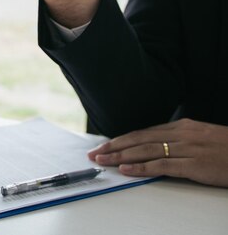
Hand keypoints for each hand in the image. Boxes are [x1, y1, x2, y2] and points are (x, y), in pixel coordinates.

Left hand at [88, 118, 227, 187]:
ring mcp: (187, 149)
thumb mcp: (201, 138)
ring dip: (121, 157)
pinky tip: (126, 170)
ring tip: (103, 161)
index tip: (105, 145)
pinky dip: (141, 168)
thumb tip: (155, 145)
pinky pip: (161, 166)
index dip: (122, 139)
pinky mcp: (194, 164)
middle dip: (114, 147)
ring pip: (145, 151)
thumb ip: (178, 140)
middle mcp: (181, 134)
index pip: (143, 132)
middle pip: (139, 140)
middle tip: (95, 153)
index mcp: (182, 127)